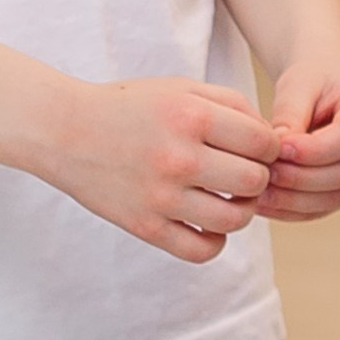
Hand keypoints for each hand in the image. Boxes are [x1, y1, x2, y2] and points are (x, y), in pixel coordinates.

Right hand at [45, 74, 279, 261]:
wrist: (63, 130)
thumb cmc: (132, 108)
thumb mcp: (181, 89)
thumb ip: (234, 105)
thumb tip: (275, 141)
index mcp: (191, 116)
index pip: (265, 144)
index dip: (268, 148)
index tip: (252, 149)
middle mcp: (178, 157)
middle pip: (255, 182)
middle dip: (257, 178)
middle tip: (240, 173)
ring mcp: (160, 196)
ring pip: (235, 219)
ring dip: (240, 211)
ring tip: (225, 198)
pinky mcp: (144, 225)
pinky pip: (202, 250)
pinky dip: (214, 241)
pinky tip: (206, 223)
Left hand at [259, 60, 339, 220]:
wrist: (326, 90)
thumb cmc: (314, 81)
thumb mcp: (298, 85)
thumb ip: (290, 115)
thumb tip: (278, 150)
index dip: (313, 150)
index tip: (278, 150)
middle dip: (301, 178)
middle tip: (264, 174)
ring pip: (339, 196)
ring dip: (296, 200)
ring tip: (260, 193)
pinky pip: (328, 207)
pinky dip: (296, 210)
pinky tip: (268, 205)